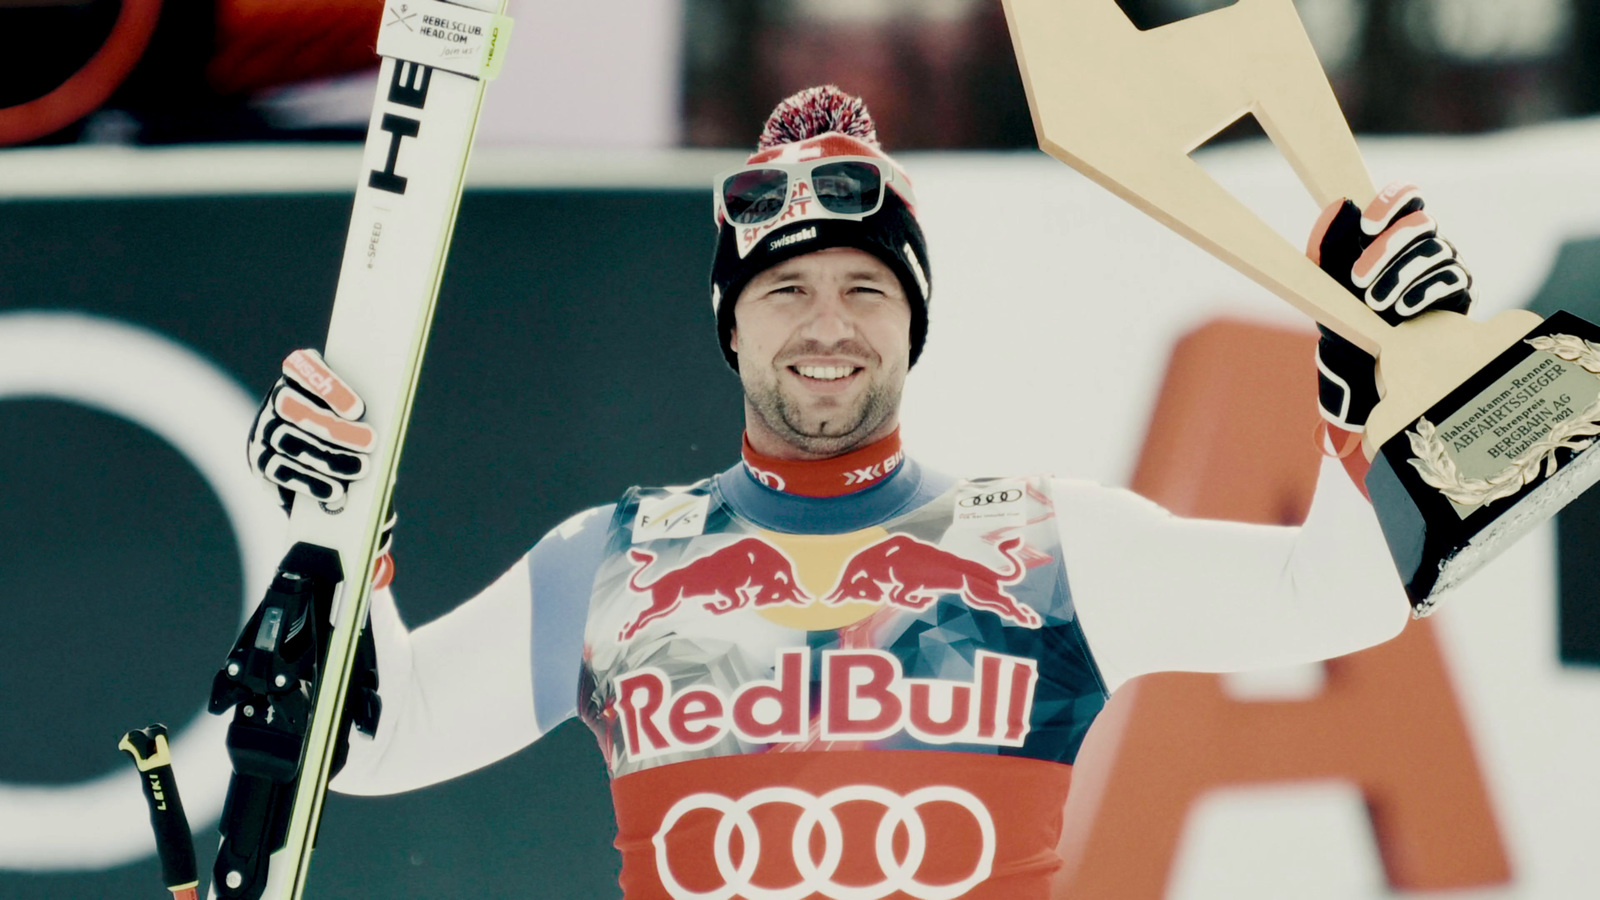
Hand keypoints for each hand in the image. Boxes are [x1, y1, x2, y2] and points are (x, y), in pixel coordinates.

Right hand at [247, 349, 374, 511]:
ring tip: (361, 468)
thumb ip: (362, 414)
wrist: (317, 472)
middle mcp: (278, 399)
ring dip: (328, 456)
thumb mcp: (357, 416)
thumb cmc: (350, 432)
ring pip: (288, 440)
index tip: (358, 409)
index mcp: (301, 376)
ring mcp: (264, 429)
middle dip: (334, 426)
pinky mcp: (261, 461)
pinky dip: (310, 482)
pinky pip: (280, 470)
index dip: (327, 385)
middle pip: (295, 407)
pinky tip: (336, 491)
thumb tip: (385, 421)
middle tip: (371, 442)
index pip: (303, 366)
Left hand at [1309, 182, 1474, 438]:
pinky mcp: (1460, 296)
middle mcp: (1423, 245)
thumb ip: (1329, 243)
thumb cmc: (1345, 315)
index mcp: (1392, 234)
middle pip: (1422, 224)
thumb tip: (1339, 205)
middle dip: (1388, 248)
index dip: (1392, 201)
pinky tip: (1405, 310)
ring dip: (1402, 275)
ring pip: (1437, 252)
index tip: (1367, 224)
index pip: (1406, 198)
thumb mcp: (1327, 281)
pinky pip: (1453, 282)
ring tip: (1376, 303)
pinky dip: (1426, 292)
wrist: (1364, 365)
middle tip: (1358, 278)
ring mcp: (1445, 268)